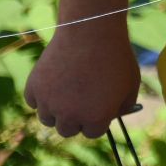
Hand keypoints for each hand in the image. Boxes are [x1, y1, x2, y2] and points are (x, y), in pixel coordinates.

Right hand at [24, 20, 141, 138]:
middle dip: (76, 118)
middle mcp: (70, 116)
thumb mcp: (131, 83)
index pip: (93, 133)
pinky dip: (41, 96)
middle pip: (68, 130)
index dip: (98, 119)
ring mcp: (49, 103)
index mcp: (95, 118)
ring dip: (57, 110)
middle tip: (81, 100)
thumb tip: (116, 115)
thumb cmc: (116, 57)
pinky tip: (54, 83)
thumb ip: (125, 105)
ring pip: (48, 119)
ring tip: (68, 91)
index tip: (99, 106)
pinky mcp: (33, 88)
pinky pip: (34, 102)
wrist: (91, 32)